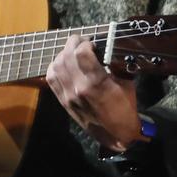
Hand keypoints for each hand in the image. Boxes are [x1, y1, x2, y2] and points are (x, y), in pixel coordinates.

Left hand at [44, 35, 142, 151]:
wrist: (115, 134)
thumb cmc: (125, 107)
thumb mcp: (125, 82)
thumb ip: (112, 64)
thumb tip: (103, 49)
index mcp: (96, 83)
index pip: (81, 53)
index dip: (85, 42)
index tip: (93, 43)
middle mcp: (78, 88)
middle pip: (66, 56)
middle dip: (73, 44)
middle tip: (82, 42)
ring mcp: (68, 96)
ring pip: (55, 66)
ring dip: (63, 54)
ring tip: (73, 51)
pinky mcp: (63, 101)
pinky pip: (51, 79)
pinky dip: (55, 67)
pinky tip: (64, 64)